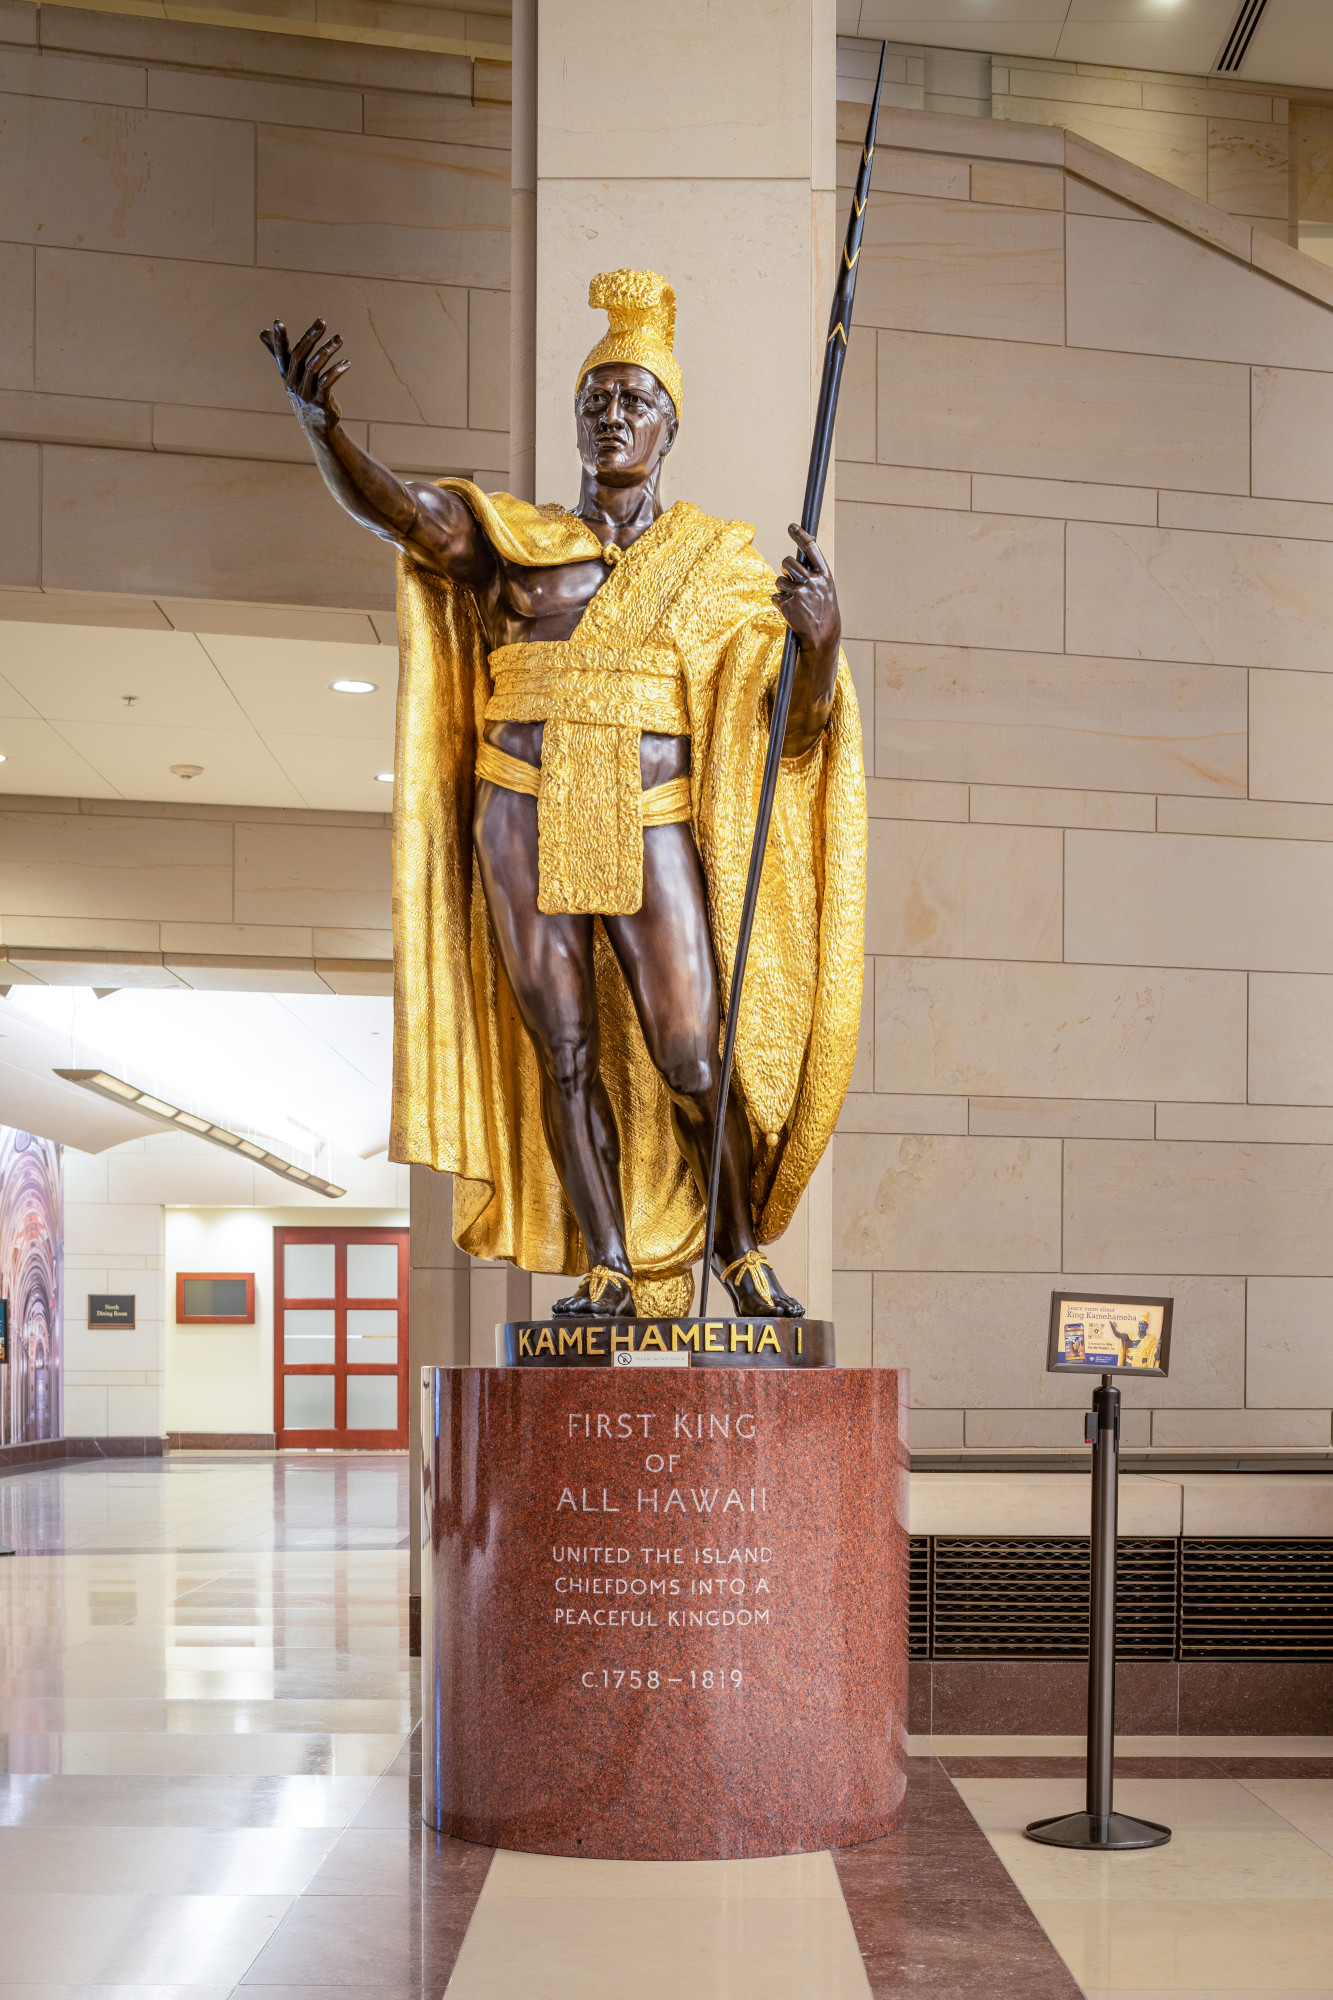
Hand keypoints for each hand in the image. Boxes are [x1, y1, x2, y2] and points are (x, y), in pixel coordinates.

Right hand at [260, 318, 349, 434]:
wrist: (315, 426)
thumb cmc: (302, 394)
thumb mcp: (290, 374)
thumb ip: (278, 352)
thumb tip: (263, 332)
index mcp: (286, 374)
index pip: (281, 353)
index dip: (279, 339)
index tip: (277, 322)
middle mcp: (293, 382)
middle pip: (299, 356)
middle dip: (310, 337)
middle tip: (321, 321)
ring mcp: (306, 393)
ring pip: (314, 368)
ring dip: (327, 351)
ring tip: (339, 339)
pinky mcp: (320, 402)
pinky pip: (326, 384)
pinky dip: (336, 371)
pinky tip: (346, 362)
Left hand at [774, 525, 839, 655]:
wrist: (822, 636)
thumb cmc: (824, 610)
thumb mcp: (825, 589)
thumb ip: (814, 573)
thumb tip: (800, 555)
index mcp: (824, 575)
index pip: (811, 548)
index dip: (800, 535)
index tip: (791, 527)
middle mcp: (812, 582)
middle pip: (787, 562)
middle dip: (785, 568)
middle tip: (789, 577)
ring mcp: (799, 593)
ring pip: (779, 580)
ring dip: (782, 587)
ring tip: (793, 599)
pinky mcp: (787, 605)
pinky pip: (775, 596)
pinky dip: (779, 602)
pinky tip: (790, 611)